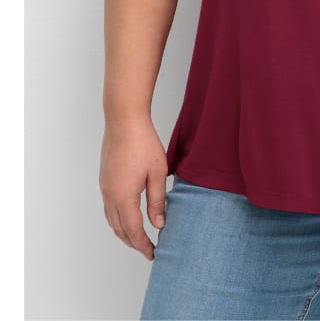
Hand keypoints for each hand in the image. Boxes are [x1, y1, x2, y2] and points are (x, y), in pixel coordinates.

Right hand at [99, 117, 168, 260]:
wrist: (124, 121)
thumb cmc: (143, 143)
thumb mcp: (157, 173)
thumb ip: (157, 201)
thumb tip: (159, 224)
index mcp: (124, 196)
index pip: (133, 230)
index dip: (143, 244)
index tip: (153, 254)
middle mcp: (110, 196)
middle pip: (119, 229)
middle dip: (133, 242)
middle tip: (148, 250)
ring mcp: (105, 188)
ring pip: (112, 220)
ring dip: (124, 232)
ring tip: (139, 237)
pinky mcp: (104, 180)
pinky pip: (109, 208)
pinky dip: (118, 219)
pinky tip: (128, 216)